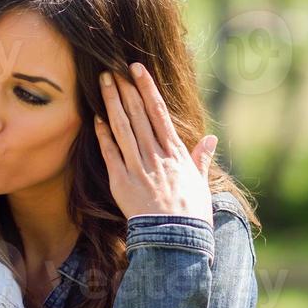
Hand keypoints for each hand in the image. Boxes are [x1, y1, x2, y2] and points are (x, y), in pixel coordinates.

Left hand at [93, 62, 216, 223]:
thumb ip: (202, 159)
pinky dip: (103, 136)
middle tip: (114, 68)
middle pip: (138, 115)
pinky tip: (96, 118)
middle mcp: (156, 155)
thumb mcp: (201, 183)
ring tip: (103, 83)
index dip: (147, 89)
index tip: (138, 70)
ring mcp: (138, 168)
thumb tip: (211, 140)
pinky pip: (111, 154)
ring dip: (112, 104)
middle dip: (126, 90)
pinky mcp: (122, 183)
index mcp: (176, 153)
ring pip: (123, 129)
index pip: (159, 113)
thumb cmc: (190, 213)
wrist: (176, 239)